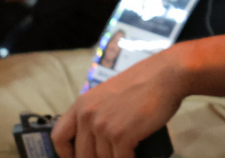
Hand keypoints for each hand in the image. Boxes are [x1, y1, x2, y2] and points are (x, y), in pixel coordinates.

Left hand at [50, 47, 191, 157]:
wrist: (166, 75)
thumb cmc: (143, 83)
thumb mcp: (108, 94)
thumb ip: (96, 113)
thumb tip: (94, 139)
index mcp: (82, 104)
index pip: (59, 137)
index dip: (66, 153)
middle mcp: (88, 116)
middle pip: (82, 155)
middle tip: (112, 154)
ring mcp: (103, 126)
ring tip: (127, 152)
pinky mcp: (121, 135)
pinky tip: (135, 155)